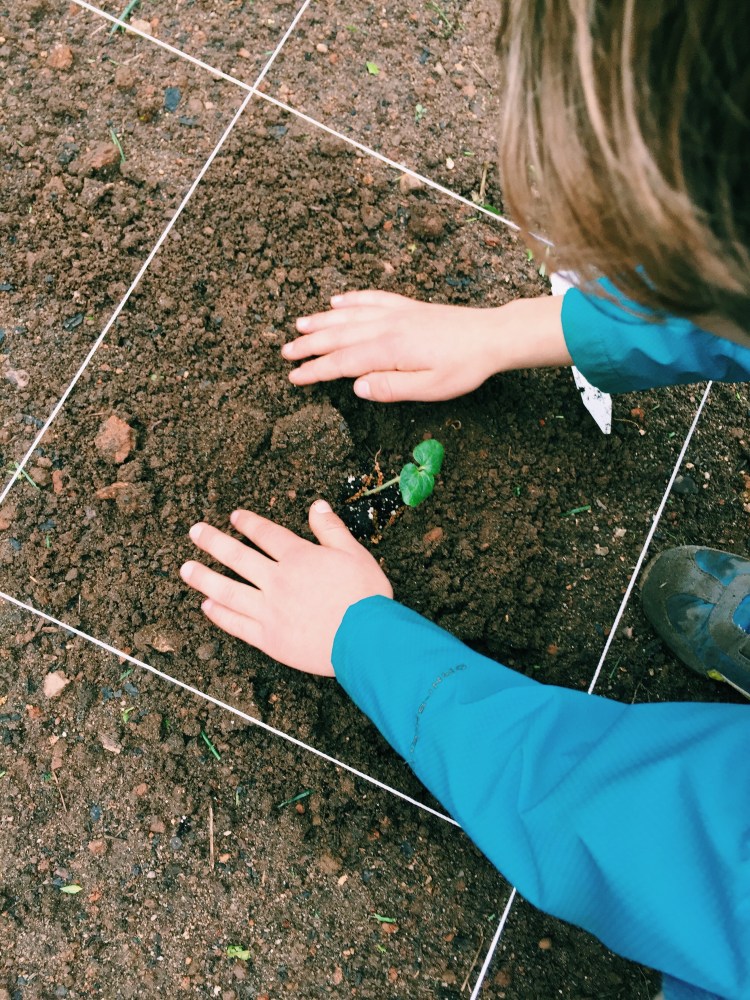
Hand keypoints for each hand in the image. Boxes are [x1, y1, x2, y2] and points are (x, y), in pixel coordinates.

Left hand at [180, 501, 392, 675]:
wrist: (365, 640)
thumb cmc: (365, 596)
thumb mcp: (354, 554)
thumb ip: (331, 529)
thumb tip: (316, 505)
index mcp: (299, 558)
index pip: (266, 535)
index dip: (248, 523)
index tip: (233, 517)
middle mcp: (278, 580)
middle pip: (238, 557)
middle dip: (213, 542)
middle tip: (194, 532)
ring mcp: (269, 610)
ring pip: (228, 590)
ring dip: (204, 577)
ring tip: (185, 569)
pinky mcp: (269, 638)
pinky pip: (237, 624)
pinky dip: (220, 614)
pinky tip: (206, 605)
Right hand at [283, 290, 569, 401]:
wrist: (492, 337)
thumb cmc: (464, 367)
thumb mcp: (430, 388)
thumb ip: (390, 388)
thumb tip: (356, 387)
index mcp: (389, 350)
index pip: (342, 362)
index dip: (316, 370)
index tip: (294, 377)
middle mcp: (387, 326)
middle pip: (339, 336)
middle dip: (310, 345)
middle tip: (285, 354)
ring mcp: (397, 313)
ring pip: (350, 315)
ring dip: (322, 320)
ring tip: (299, 325)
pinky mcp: (408, 306)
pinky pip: (373, 299)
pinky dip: (352, 299)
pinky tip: (337, 301)